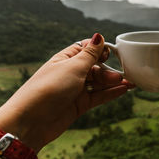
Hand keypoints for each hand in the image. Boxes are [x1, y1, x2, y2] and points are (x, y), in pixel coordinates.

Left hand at [0, 33, 134, 152]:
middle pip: (95, 67)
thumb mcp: (72, 68)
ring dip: (112, 82)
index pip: (86, 49)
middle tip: (119, 76)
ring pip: (99, 83)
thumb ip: (89, 54)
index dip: (100, 50)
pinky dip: (111, 93)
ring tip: (128, 83)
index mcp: (65, 59)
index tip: (112, 53)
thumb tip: (99, 36)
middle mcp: (70, 73)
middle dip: (108, 70)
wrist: (30, 123)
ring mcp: (75, 90)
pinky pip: (99, 96)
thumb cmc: (48, 90)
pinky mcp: (79, 105)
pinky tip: (124, 90)